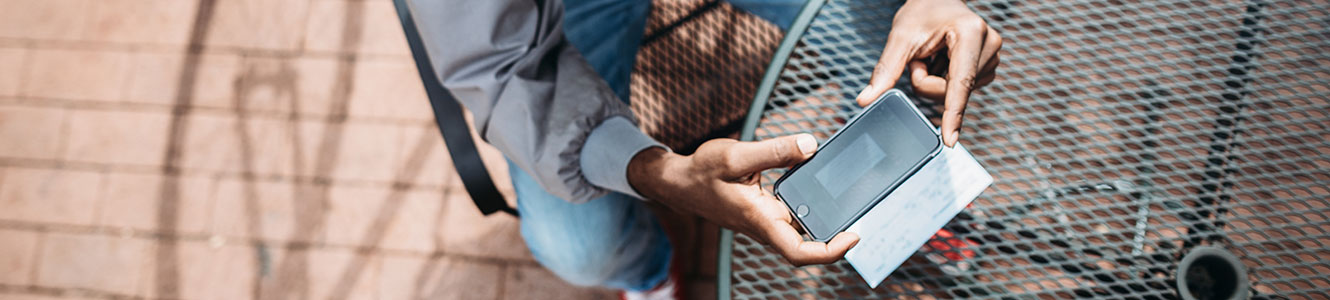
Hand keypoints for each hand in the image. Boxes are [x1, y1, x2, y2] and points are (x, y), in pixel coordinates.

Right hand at [627, 134, 859, 265]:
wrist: (679, 181)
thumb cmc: (702, 171)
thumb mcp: (735, 154)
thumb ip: (775, 150)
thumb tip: (811, 145)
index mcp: (760, 220)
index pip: (800, 251)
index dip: (830, 251)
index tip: (854, 236)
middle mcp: (766, 226)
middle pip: (808, 244)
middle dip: (837, 234)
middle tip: (863, 211)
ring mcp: (766, 220)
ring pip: (803, 229)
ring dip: (826, 220)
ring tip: (851, 199)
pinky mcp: (765, 211)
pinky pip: (794, 214)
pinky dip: (811, 205)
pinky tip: (821, 185)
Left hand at [855, 0, 1002, 146]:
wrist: (938, 0)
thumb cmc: (922, 12)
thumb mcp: (900, 37)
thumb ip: (885, 70)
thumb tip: (865, 99)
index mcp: (971, 33)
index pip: (959, 83)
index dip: (953, 114)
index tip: (949, 140)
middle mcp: (990, 45)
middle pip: (952, 92)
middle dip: (927, 81)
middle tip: (921, 57)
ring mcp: (993, 57)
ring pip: (955, 95)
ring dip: (936, 81)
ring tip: (935, 55)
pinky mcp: (990, 67)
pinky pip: (961, 91)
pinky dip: (946, 81)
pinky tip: (944, 61)